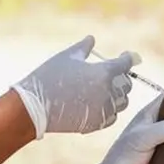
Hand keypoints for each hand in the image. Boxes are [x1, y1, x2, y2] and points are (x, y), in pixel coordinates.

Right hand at [11, 36, 136, 138]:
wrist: (34, 106)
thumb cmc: (49, 76)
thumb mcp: (67, 57)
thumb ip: (83, 47)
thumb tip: (92, 39)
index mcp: (103, 73)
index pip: (125, 64)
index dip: (129, 58)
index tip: (130, 56)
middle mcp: (108, 92)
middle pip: (127, 84)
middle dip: (123, 77)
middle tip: (116, 73)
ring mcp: (102, 110)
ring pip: (122, 102)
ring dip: (118, 94)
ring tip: (109, 89)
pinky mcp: (95, 124)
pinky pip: (112, 117)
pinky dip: (110, 110)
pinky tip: (101, 104)